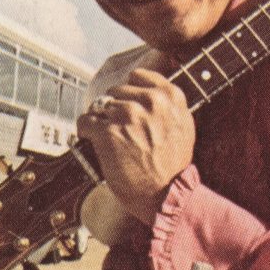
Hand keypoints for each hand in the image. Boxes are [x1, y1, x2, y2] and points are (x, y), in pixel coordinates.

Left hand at [78, 69, 194, 224]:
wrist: (165, 194)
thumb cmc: (174, 164)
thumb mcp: (184, 125)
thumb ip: (169, 104)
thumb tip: (151, 91)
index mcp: (169, 96)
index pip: (137, 76)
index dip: (129, 91)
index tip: (127, 103)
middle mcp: (149, 102)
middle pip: (116, 91)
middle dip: (114, 108)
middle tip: (120, 128)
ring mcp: (127, 116)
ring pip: (100, 105)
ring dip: (101, 119)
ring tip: (108, 136)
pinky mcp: (108, 133)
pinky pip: (86, 121)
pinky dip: (85, 130)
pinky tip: (92, 138)